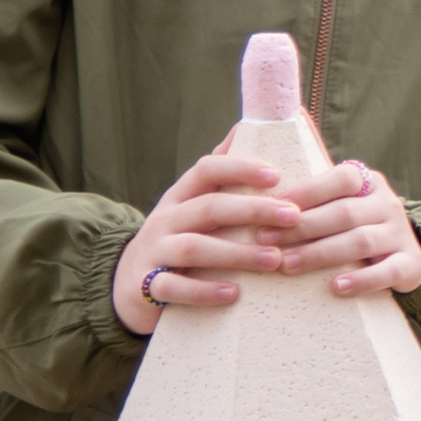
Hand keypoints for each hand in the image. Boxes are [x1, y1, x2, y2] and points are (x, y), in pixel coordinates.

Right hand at [114, 151, 301, 334]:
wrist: (127, 286)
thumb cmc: (177, 241)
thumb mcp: (191, 207)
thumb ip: (219, 177)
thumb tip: (246, 127)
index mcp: (181, 196)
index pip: (207, 169)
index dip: (240, 168)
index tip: (277, 176)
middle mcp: (166, 219)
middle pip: (209, 207)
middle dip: (253, 210)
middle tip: (293, 217)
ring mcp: (154, 252)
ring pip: (194, 248)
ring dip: (237, 253)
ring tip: (274, 260)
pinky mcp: (145, 288)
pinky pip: (174, 288)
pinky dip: (203, 291)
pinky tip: (232, 293)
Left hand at [273, 158, 420, 300]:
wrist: (404, 256)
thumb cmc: (357, 228)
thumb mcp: (343, 206)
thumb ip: (316, 202)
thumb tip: (264, 207)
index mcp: (370, 183)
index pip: (341, 179)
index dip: (308, 192)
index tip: (274, 207)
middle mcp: (388, 204)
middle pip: (344, 213)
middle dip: (302, 227)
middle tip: (267, 240)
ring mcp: (400, 234)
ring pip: (360, 241)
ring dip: (320, 253)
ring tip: (288, 265)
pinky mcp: (411, 264)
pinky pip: (387, 272)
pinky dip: (361, 280)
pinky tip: (336, 287)